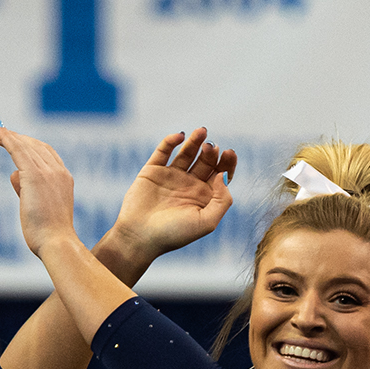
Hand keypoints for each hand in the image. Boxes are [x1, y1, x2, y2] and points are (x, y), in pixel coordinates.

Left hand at [0, 123, 79, 257]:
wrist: (56, 242)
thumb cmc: (48, 233)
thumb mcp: (38, 207)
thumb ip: (27, 189)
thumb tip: (14, 175)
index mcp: (64, 179)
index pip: (47, 154)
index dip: (30, 145)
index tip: (16, 141)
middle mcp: (59, 172)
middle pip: (36, 146)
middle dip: (17, 138)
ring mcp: (48, 172)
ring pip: (25, 147)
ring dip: (9, 136)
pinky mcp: (35, 176)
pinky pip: (18, 152)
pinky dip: (7, 140)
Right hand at [106, 129, 238, 264]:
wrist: (140, 237)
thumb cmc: (174, 234)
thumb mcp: (206, 222)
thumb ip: (222, 200)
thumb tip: (223, 175)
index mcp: (204, 197)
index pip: (221, 174)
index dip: (227, 162)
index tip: (229, 152)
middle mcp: (189, 185)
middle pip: (206, 161)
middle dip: (211, 152)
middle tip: (211, 147)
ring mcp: (171, 177)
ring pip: (187, 153)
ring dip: (195, 141)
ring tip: (202, 131)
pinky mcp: (152, 171)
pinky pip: (163, 151)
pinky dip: (171, 141)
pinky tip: (180, 136)